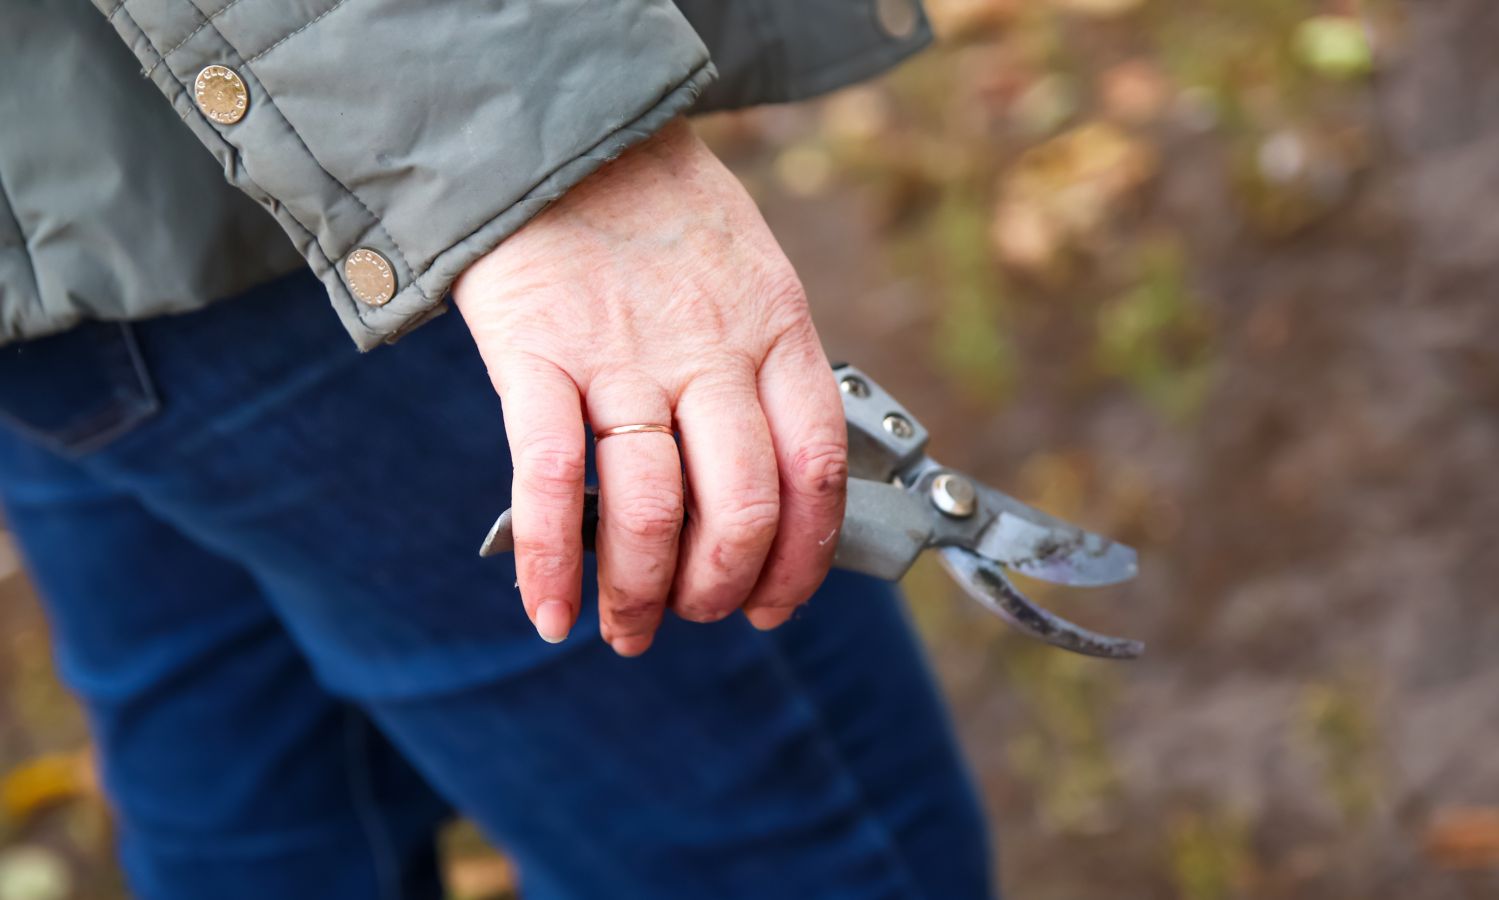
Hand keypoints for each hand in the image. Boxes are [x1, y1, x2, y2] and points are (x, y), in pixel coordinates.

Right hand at [453, 119, 846, 655]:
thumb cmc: (664, 216)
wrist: (562, 135)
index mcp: (775, 331)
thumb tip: (767, 485)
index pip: (816, 470)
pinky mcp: (538, 355)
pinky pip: (551, 481)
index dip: (804, 558)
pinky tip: (552, 612)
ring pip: (653, 509)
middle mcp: (710, 351)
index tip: (777, 601)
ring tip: (628, 627)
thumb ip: (763, 371)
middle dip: (720, 588)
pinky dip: (553, 562)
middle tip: (694, 614)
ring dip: (642, 592)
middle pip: (742, 506)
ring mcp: (624, 357)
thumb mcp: (751, 276)